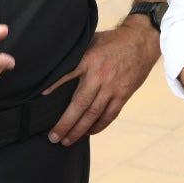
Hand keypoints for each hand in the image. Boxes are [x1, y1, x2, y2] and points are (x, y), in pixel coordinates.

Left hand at [44, 22, 159, 144]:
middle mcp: (100, 76)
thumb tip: (55, 70)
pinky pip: (110, 115)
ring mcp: (113, 88)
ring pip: (94, 114)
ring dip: (80, 130)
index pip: (68, 75)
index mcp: (89, 61)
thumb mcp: (90, 42)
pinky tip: (89, 132)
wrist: (141, 42)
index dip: (55, 86)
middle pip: (81, 105)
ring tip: (68, 140)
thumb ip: (76, 57)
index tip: (42, 99)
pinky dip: (99, 126)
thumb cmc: (112, 42)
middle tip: (54, 137)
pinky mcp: (123, 94)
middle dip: (66, 123)